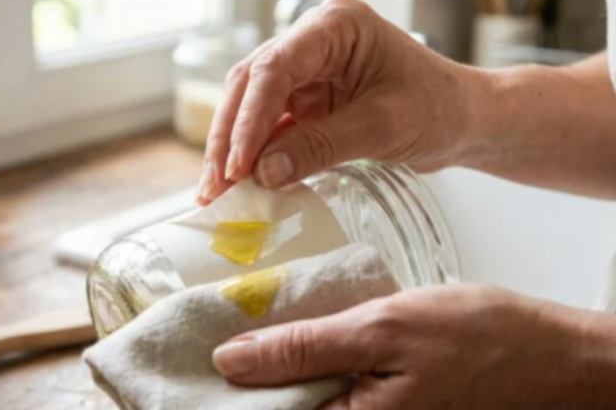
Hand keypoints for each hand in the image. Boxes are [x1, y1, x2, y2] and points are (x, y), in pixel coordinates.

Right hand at [198, 0, 488, 203]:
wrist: (463, 121)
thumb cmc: (438, 108)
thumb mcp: (382, 127)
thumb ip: (321, 147)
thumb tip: (263, 174)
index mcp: (335, 27)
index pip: (275, 69)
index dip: (249, 119)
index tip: (237, 166)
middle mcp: (313, 42)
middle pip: (252, 85)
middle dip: (230, 138)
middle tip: (214, 185)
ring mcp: (307, 71)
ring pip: (252, 106)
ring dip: (234, 150)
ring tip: (215, 192)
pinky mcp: (306, 100)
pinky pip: (270, 127)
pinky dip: (255, 156)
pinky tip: (240, 184)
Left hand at [212, 284, 615, 408]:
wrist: (550, 353)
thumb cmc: (480, 340)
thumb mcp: (381, 329)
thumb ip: (304, 348)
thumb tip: (231, 359)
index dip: (217, 398)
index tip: (182, 367)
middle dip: (237, 381)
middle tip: (204, 337)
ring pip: (297, 400)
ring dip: (266, 369)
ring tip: (235, 329)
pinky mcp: (377, 402)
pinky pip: (325, 389)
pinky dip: (301, 363)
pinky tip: (285, 335)